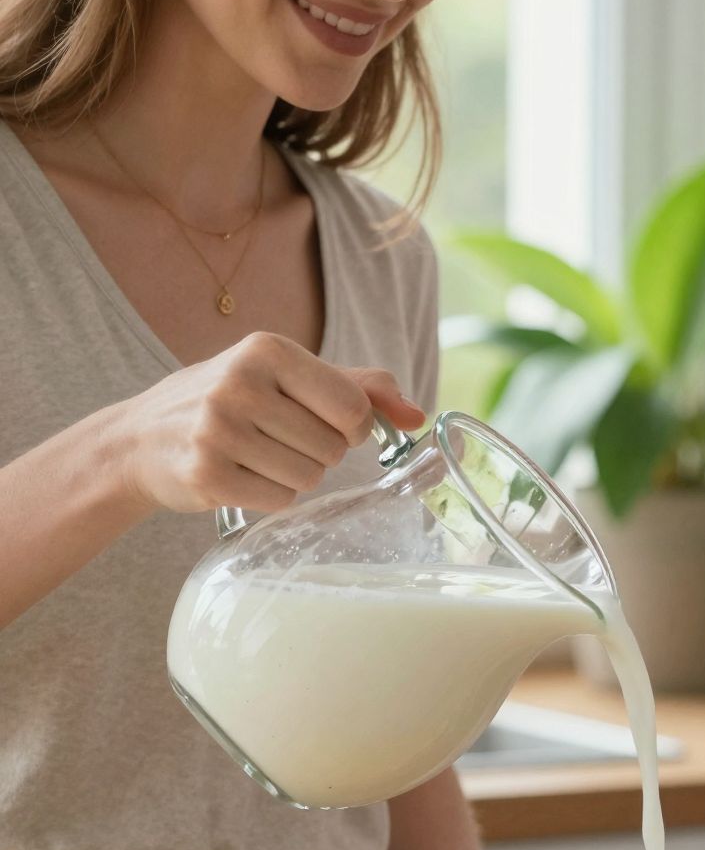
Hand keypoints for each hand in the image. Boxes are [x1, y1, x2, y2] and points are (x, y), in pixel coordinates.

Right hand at [117, 331, 424, 516]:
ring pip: (309, 477)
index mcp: (267, 349)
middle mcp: (240, 384)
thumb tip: (418, 416)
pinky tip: (242, 476)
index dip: (352, 427)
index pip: (353, 407)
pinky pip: (279, 500)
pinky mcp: (206, 474)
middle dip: (319, 452)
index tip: (329, 424)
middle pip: (333, 448)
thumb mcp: (290, 375)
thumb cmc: (232, 400)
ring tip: (259, 456)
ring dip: (296, 475)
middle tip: (279, 439)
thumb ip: (361, 386)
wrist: (141, 437)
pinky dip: (270, 496)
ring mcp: (218, 430)